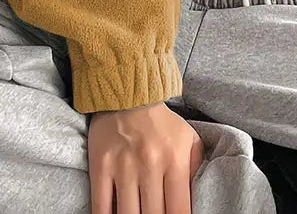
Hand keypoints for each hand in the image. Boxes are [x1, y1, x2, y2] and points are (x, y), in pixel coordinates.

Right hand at [87, 101, 204, 212]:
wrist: (128, 93)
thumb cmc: (161, 122)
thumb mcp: (188, 138)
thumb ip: (195, 168)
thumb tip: (195, 200)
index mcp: (174, 159)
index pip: (179, 210)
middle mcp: (150, 164)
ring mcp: (123, 166)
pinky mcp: (101, 166)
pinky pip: (101, 206)